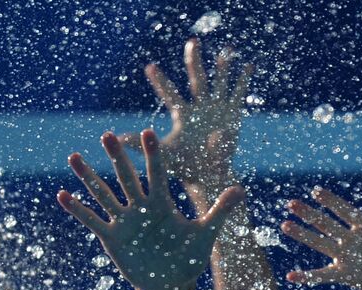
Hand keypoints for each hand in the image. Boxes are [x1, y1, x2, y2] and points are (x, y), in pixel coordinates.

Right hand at [59, 129, 244, 289]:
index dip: (153, 155)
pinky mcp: (111, 237)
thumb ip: (220, 211)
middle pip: (126, 177)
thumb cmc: (188, 259)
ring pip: (103, 194)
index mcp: (161, 203)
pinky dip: (77, 209)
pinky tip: (61, 195)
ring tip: (74, 157)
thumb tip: (241, 189)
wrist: (169, 285)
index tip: (149, 133)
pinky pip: (92, 220)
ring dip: (89, 177)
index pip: (157, 173)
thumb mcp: (206, 234)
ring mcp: (123, 221)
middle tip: (106, 135)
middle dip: (117, 157)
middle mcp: (140, 207)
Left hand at [120, 39, 253, 202]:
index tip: (149, 67)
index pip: (170, 94)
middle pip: (196, 79)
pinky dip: (243, 81)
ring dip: (222, 68)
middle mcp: (199, 107)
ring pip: (219, 83)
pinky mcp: (232, 115)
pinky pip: (238, 94)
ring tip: (226, 52)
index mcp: (182, 115)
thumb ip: (139, 144)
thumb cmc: (185, 165)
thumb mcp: (162, 152)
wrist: (209, 175)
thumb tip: (113, 138)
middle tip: (192, 42)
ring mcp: (216, 109)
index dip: (160, 81)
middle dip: (195, 61)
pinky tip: (247, 66)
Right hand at [281, 186, 361, 289]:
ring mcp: (347, 258)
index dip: (331, 201)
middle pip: (326, 224)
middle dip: (309, 213)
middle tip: (291, 203)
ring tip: (284, 225)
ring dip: (302, 235)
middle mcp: (352, 241)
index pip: (344, 211)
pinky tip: (291, 277)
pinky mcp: (346, 275)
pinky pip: (322, 276)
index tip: (316, 190)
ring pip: (320, 243)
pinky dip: (307, 277)